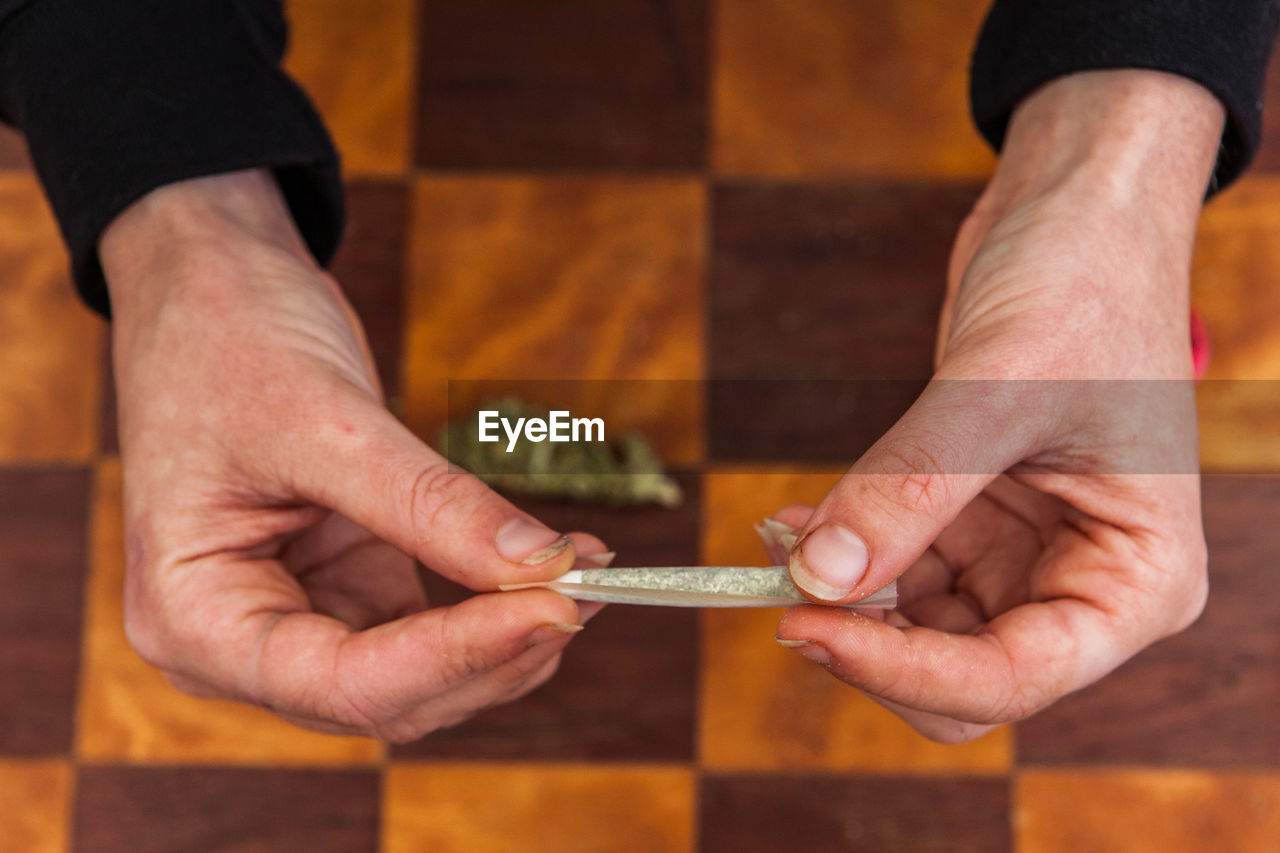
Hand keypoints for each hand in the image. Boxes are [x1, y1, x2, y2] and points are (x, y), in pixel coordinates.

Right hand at [101, 169, 603, 740]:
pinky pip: (433, 627)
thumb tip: (546, 566)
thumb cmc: (228, 340)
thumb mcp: (326, 422)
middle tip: (586, 590)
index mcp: (194, 619)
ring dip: (506, 638)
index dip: (458, 655)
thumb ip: (432, 505)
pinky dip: (495, 605)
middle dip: (493, 652)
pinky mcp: (351, 586)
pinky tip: (553, 568)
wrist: (210, 286)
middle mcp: (242, 642)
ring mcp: (301, 618)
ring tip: (586, 576)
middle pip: (390, 697)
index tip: (556, 604)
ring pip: (423, 677)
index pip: (343, 684)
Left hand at [773, 71, 1223, 741]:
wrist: (1077, 211)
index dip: (903, 669)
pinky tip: (796, 521)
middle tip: (783, 592)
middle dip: (870, 643)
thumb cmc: (1087, 280)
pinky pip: (896, 568)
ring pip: (916, 629)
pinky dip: (843, 554)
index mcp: (1137, 579)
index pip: (1015, 678)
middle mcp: (1083, 582)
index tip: (803, 624)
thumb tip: (819, 577)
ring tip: (779, 541)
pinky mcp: (972, 519)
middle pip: (961, 673)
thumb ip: (912, 486)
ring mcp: (1023, 553)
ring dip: (842, 597)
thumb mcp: (1001, 385)